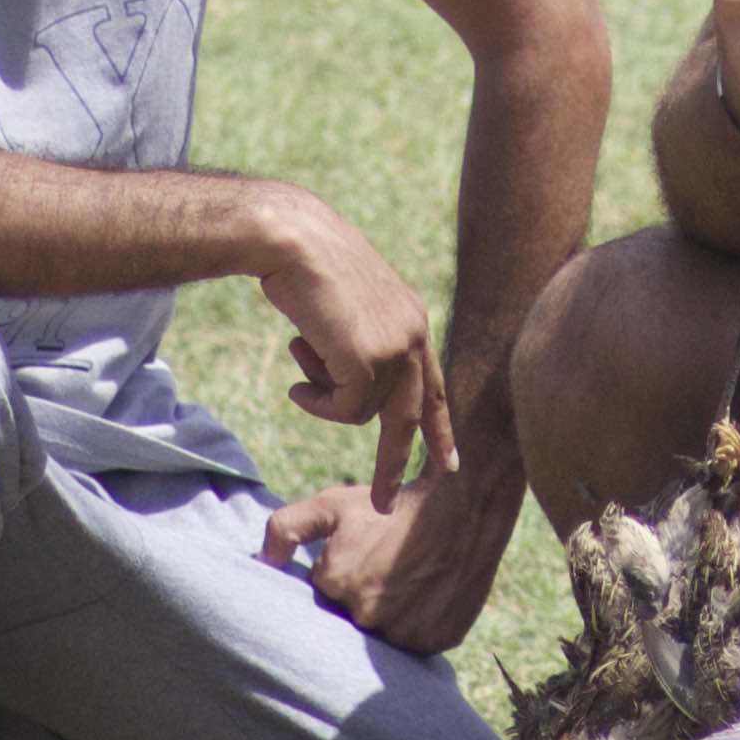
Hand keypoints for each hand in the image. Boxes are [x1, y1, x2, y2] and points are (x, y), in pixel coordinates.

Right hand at [251, 195, 450, 506]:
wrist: (292, 239)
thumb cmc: (303, 266)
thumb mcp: (339, 308)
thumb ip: (355, 343)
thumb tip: (348, 383)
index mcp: (412, 320)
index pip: (432, 384)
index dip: (437, 425)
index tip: (448, 460)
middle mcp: (414, 336)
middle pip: (413, 416)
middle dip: (394, 461)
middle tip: (382, 500)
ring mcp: (396, 349)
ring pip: (363, 413)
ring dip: (325, 400)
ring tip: (301, 359)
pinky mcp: (372, 360)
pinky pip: (344, 408)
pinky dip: (317, 400)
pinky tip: (299, 374)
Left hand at [268, 450, 520, 652]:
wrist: (465, 504)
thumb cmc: (393, 504)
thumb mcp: (332, 504)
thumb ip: (285, 529)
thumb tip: (263, 563)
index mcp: (337, 583)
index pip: (328, 596)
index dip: (344, 577)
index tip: (364, 559)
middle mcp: (368, 614)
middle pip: (355, 619)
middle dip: (366, 598)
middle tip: (389, 569)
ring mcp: (404, 631)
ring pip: (386, 636)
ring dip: (392, 617)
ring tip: (410, 581)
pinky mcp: (437, 640)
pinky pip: (418, 643)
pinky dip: (421, 626)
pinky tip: (429, 596)